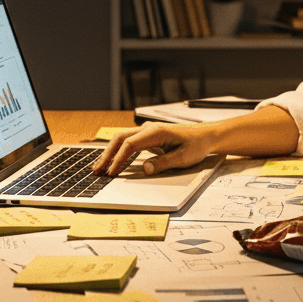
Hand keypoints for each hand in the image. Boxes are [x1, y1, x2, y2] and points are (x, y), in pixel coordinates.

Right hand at [92, 122, 217, 176]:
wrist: (205, 136)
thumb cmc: (196, 145)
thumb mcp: (183, 158)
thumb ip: (163, 163)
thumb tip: (145, 169)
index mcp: (156, 132)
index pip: (130, 144)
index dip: (118, 159)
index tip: (112, 172)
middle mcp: (148, 129)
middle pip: (120, 138)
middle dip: (107, 155)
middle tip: (97, 170)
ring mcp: (147, 132)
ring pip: (122, 139)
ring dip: (110, 152)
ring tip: (99, 167)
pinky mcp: (148, 137)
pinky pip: (128, 142)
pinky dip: (118, 151)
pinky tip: (112, 161)